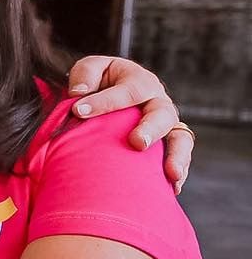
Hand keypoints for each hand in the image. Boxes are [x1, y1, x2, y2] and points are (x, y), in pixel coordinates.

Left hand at [68, 56, 191, 190]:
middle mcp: (158, 103)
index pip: (126, 92)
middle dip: (151, 129)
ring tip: (172, 173)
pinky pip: (178, 158)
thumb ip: (85, 75)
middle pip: (162, 115)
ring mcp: (165, 126)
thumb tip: (78, 93)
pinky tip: (173, 189)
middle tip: (137, 142)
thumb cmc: (99, 81)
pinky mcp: (166, 145)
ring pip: (180, 139)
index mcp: (140, 82)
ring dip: (177, 156)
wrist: (109, 92)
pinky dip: (178, 174)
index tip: (77, 110)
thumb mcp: (90, 69)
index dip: (103, 102)